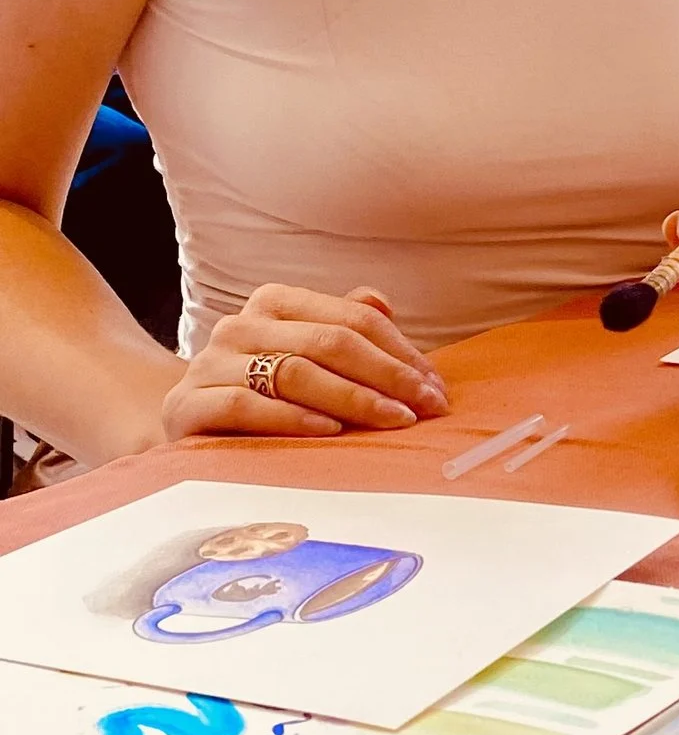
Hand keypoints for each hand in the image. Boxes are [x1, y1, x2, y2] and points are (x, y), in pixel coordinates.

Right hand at [163, 286, 449, 438]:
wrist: (188, 424)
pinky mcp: (186, 406)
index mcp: (274, 303)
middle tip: (426, 407)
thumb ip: (342, 326)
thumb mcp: (303, 352)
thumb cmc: (262, 389)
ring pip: (293, 373)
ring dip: (353, 399)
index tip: (435, 388)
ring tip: (393, 420)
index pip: (352, 320)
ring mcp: (209, 364)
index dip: (401, 353)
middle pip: (329, 344)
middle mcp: (239, 325)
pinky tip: (330, 431)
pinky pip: (245, 406)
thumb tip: (383, 303)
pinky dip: (292, 418)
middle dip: (388, 377)